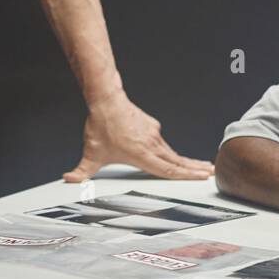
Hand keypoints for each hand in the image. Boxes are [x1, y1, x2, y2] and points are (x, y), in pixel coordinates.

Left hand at [63, 91, 213, 181]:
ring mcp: (153, 134)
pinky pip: (162, 143)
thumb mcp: (90, 153)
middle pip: (177, 161)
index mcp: (141, 154)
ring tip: (199, 167)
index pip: (167, 169)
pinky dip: (168, 151)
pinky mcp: (152, 127)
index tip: (201, 177)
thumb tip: (68, 179)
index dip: (185, 175)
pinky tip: (166, 154)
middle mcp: (151, 144)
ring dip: (184, 161)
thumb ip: (81, 170)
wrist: (107, 99)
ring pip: (171, 152)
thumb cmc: (100, 126)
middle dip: (194, 168)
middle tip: (210, 173)